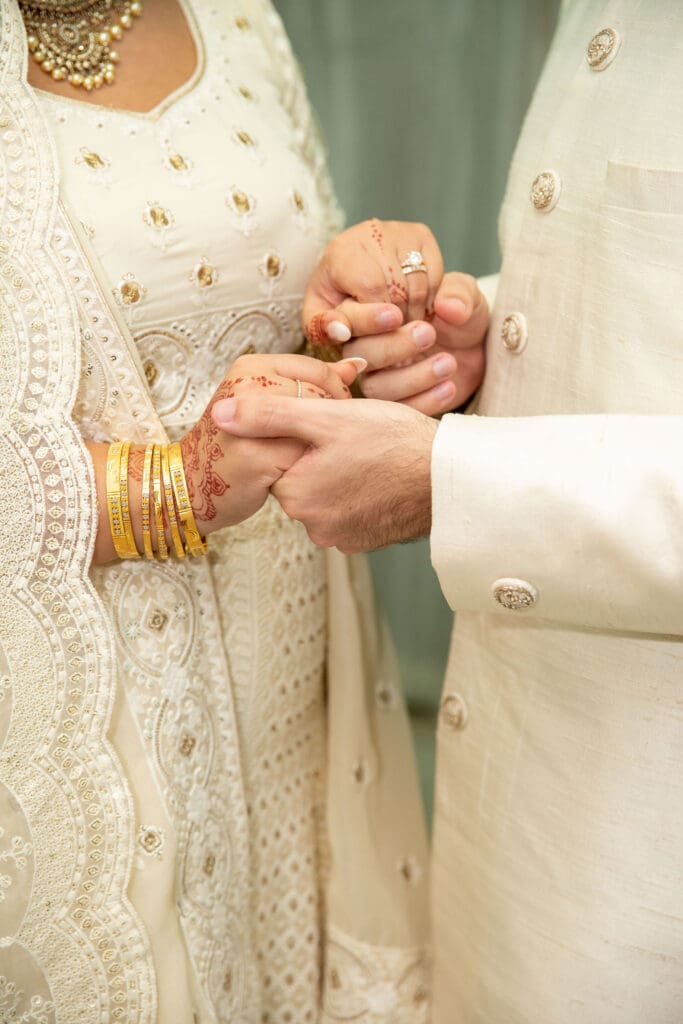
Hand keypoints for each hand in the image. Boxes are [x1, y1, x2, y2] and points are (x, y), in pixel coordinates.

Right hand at [181, 352, 362, 534]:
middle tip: (318, 443)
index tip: (336, 417)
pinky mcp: (255, 456)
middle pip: (318, 398)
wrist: (192, 483)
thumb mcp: (271, 402)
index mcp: (250, 367)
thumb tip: (357, 364)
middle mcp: (246, 386)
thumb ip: (315, 383)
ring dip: (316, 447)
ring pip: (312, 427)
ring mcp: (249, 421)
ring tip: (303, 457)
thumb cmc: (237, 444)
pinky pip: (303, 457)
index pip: (317, 370)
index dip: (336, 395)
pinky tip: (295, 475)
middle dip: (327, 423)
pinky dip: (306, 468)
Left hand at [212, 392, 438, 552]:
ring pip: (326, 494)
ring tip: (372, 456)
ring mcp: (340, 537)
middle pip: (302, 478)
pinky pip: (348, 511)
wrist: (448, 479)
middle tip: (355, 439)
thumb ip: (270, 415)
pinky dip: (359, 494)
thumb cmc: (394, 441)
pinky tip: (380, 477)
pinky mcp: (364, 541)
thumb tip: (222, 414)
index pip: (280, 459)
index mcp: (296, 493)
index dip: (303, 436)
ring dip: (341, 476)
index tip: (331, 428)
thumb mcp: (327, 417)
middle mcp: (313, 525)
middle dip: (320, 457)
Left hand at [303, 218, 442, 341]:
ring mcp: (398, 231)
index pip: (370, 284)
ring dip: (415, 313)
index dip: (380, 315)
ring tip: (403, 326)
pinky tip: (414, 308)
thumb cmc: (334, 297)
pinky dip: (429, 299)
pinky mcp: (421, 234)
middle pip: (397, 286)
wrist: (350, 269)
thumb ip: (325, 327)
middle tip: (393, 336)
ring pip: (418, 283)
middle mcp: (370, 232)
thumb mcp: (320, 315)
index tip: (387, 329)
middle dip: (398, 320)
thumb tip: (341, 332)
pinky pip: (435, 275)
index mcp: (341, 250)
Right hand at [303, 218, 487, 414]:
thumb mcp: (463, 295)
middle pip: (356, 353)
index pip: (345, 317)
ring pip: (374, 387)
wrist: (476, 347)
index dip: (360, 320)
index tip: (394, 315)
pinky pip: (398, 411)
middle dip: (391, 346)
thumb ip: (457, 293)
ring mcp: (379, 376)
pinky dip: (425, 401)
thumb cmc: (458, 312)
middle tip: (428, 333)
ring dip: (411, 377)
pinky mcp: (397, 403)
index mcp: (368, 311)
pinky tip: (449, 386)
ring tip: (448, 362)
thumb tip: (447, 307)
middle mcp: (365, 345)